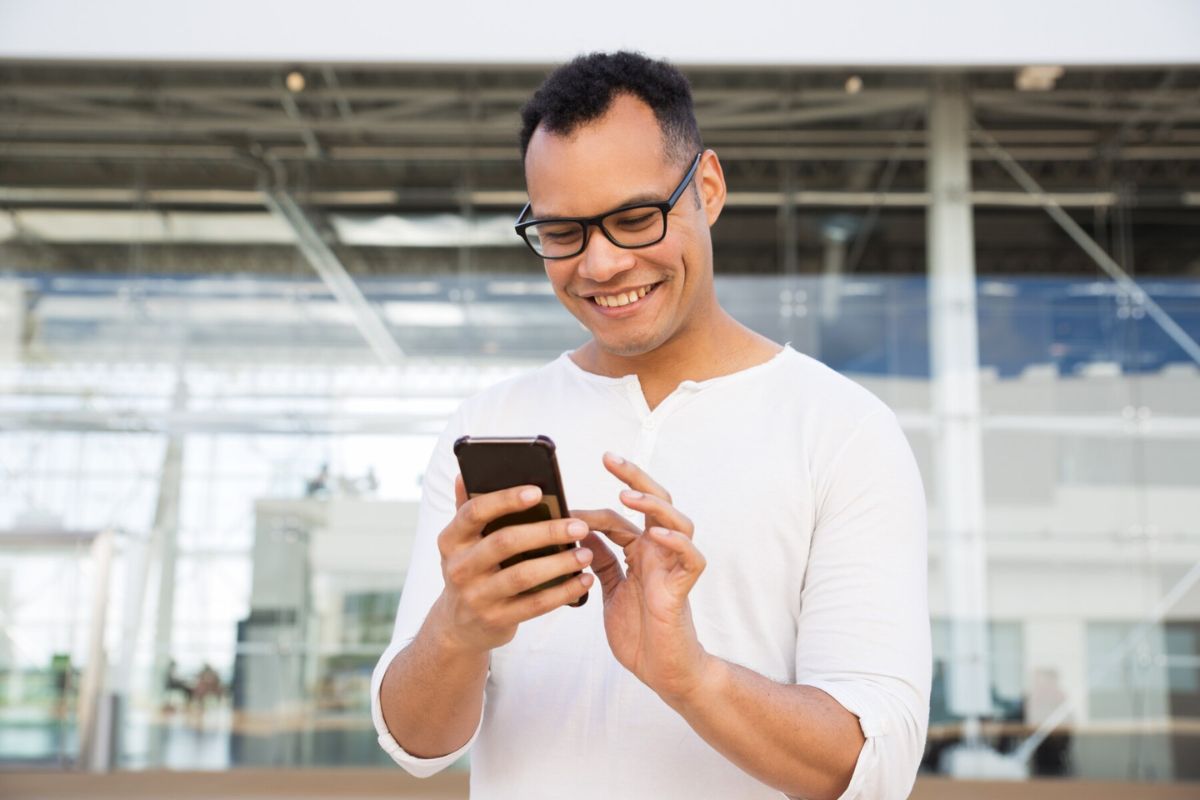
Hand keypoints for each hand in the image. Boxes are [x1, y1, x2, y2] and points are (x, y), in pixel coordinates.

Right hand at [429, 476, 594, 655]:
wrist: (458, 625)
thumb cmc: (471, 569)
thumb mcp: (462, 542)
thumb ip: (467, 508)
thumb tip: (465, 473)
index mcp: (451, 539)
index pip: (474, 512)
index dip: (506, 500)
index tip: (538, 491)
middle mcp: (458, 567)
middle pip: (505, 542)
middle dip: (546, 532)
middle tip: (579, 526)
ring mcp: (476, 596)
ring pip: (523, 576)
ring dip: (559, 563)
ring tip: (586, 553)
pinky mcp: (496, 620)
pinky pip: (535, 605)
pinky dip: (563, 592)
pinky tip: (584, 581)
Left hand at [574, 453, 711, 704]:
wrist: (662, 671)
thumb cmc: (639, 632)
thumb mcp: (609, 589)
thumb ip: (600, 560)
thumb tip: (580, 531)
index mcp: (640, 551)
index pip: (622, 514)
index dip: (595, 504)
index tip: (565, 500)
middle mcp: (659, 552)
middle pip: (655, 502)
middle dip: (634, 477)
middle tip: (609, 458)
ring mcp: (674, 567)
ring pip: (678, 521)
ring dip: (653, 505)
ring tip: (627, 495)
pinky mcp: (684, 588)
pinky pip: (690, 558)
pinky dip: (676, 542)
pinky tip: (655, 534)